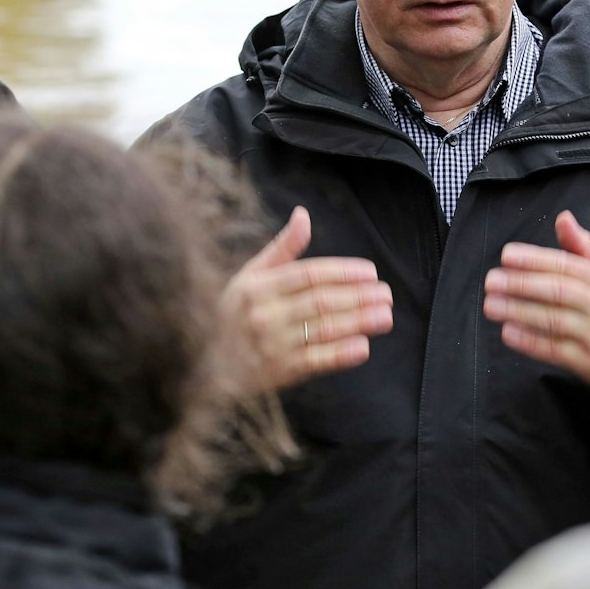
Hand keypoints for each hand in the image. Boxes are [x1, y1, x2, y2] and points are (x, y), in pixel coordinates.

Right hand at [222, 206, 393, 393]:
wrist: (203, 365)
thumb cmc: (231, 314)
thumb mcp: (249, 276)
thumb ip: (281, 249)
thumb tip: (303, 215)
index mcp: (257, 286)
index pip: (307, 274)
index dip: (341, 272)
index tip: (370, 273)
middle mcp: (264, 314)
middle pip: (320, 301)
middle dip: (358, 297)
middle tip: (386, 294)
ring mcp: (271, 345)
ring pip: (322, 329)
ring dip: (358, 322)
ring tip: (385, 316)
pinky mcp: (277, 373)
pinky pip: (314, 361)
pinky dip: (339, 354)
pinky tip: (363, 347)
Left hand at [483, 209, 589, 392]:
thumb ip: (583, 246)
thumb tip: (563, 218)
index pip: (566, 265)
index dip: (535, 260)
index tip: (507, 256)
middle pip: (557, 291)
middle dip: (521, 284)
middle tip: (492, 280)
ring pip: (553, 320)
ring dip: (519, 311)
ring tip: (492, 305)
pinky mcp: (586, 361)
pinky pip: (554, 349)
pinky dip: (529, 341)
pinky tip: (508, 332)